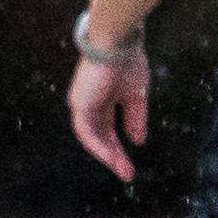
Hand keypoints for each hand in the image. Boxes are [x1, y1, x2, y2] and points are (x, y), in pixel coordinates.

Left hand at [68, 48, 151, 182]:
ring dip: (107, 155)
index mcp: (101, 100)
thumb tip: (137, 141)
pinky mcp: (79, 104)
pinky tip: (111, 157)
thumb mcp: (136, 96)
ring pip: (92, 138)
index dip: (119, 147)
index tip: (130, 163)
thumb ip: (135, 119)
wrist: (117, 43)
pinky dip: (98, 146)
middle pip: (100, 137)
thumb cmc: (127, 62)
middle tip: (127, 174)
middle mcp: (88, 104)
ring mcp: (82, 104)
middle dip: (114, 156)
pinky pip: (87, 132)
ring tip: (122, 170)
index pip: (108, 130)